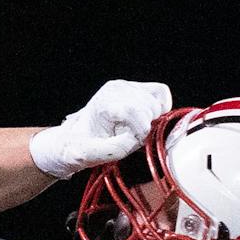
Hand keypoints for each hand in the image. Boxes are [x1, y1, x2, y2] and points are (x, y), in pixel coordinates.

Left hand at [28, 79, 172, 178]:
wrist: (78, 135)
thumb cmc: (84, 146)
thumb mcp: (93, 154)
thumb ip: (116, 148)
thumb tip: (138, 137)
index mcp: (104, 103)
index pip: (134, 110)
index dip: (141, 129)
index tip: (135, 141)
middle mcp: (115, 88)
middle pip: (149, 106)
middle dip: (147, 126)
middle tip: (132, 136)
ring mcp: (126, 85)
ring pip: (157, 100)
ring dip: (153, 118)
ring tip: (136, 128)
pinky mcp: (136, 87)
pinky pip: (161, 92)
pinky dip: (161, 107)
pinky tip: (149, 119)